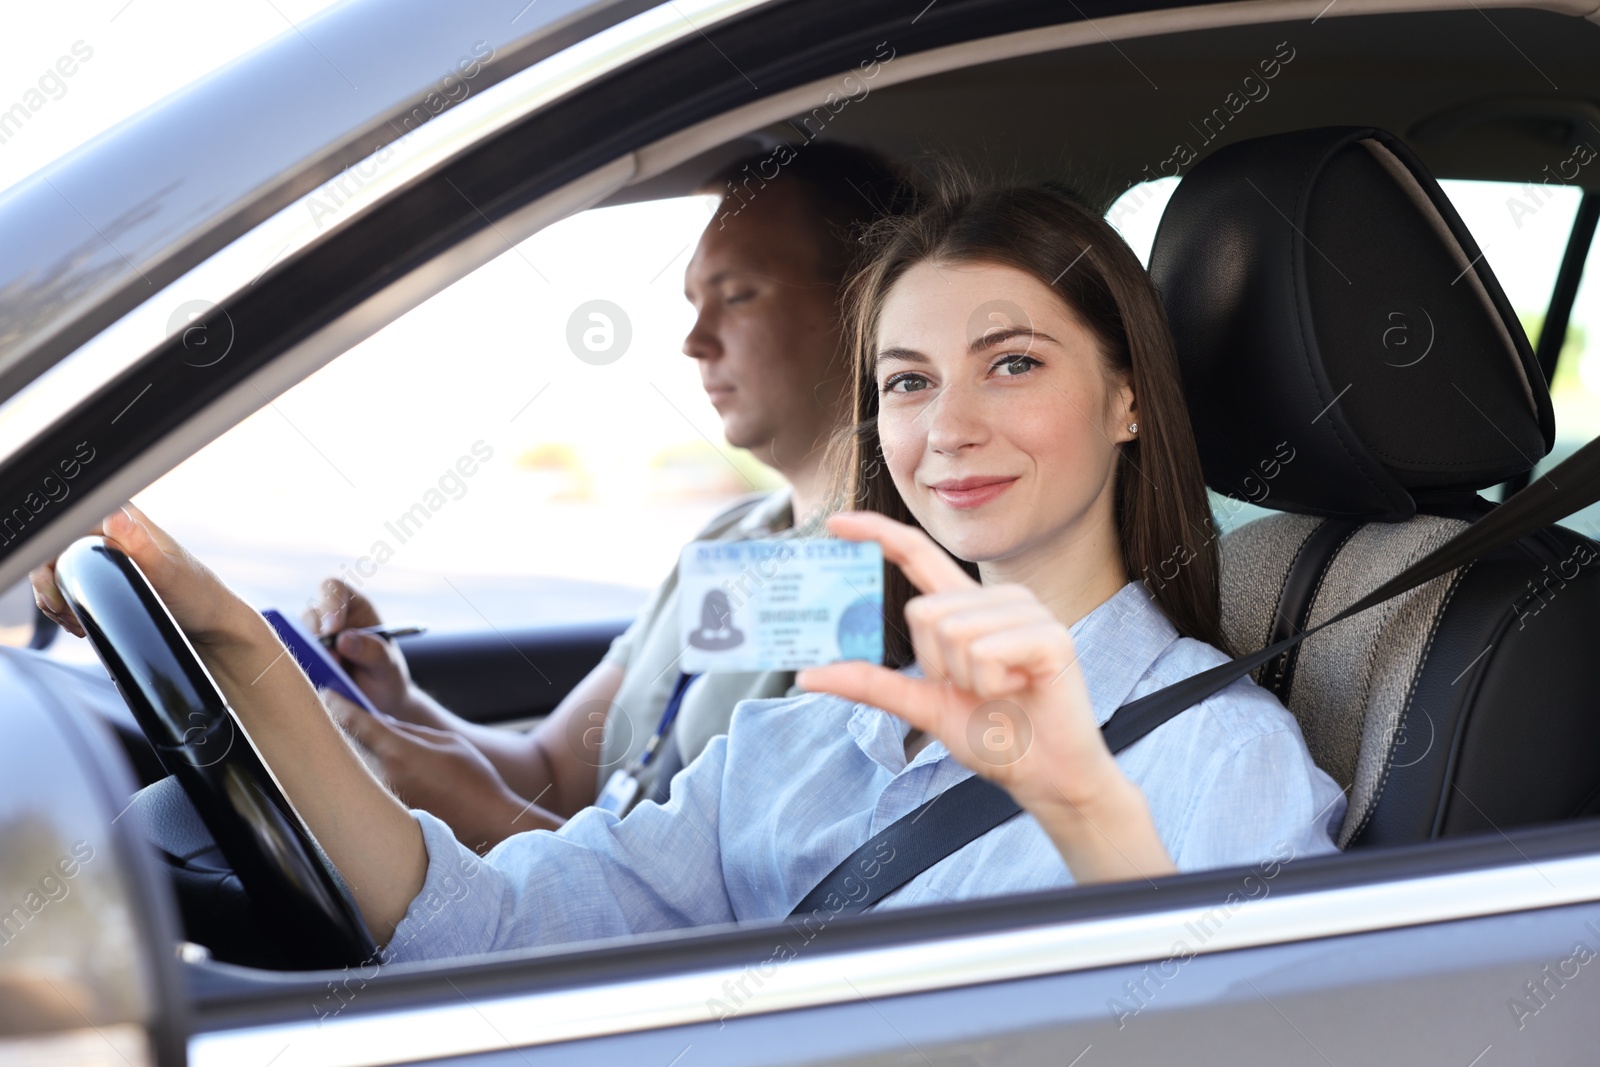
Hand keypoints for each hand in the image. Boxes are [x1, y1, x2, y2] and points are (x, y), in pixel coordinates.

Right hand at [30, 502, 254, 648]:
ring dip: (58, 601)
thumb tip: (115, 517)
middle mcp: (112, 531)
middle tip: (66, 614)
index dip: (49, 562)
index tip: (58, 595)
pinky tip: (82, 622)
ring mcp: (107, 554)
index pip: (63, 530)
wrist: (209, 624)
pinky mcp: (106, 576)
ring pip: (58, 573)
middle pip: (54, 552)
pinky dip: (68, 607)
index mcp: (124, 517)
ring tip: (77, 622)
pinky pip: (70, 587)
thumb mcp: (167, 573)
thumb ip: (140, 546)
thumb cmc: (196, 596)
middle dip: (50, 587)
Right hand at [304, 579, 418, 719]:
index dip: (329, 604)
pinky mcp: (303, 661)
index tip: (333, 629)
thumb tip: (343, 639)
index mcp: (354, 606)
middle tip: (330, 659)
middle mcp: (329, 619)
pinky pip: (291, 660)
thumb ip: (373, 651)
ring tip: (326, 674)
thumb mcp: (389, 665)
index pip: (334, 588)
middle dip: (315, 636)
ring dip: (306, 655)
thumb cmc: (387, 676)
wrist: (380, 703)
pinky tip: (314, 682)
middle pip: (309, 615)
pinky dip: (298, 670)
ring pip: (295, 637)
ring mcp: (313, 641)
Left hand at [322, 690, 561, 852]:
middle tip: (330, 715)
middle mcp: (383, 777)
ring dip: (347, 755)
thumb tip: (378, 722)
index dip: (337, 704)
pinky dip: (358, 778)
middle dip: (336, 729)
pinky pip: (362, 790)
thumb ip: (408, 730)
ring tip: (344, 743)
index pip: (355, 722)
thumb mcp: (447, 741)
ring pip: (352, 769)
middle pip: (345, 746)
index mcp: (399, 751)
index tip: (326, 694)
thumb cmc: (473, 779)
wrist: (485, 823)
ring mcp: (380, 801)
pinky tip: (364, 774)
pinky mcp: (383, 817)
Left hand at [796, 511, 1174, 883]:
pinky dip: (991, 684)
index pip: (917, 555)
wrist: (1044, 776)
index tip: (835, 523)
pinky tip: (1020, 690)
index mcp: (966, 609)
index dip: (877, 535)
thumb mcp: (921, 706)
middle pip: (923, 611)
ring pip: (953, 632)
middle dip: (934, 665)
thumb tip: (808, 674)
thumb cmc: (994, 737)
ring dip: (965, 680)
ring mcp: (1027, 612)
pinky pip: (986, 651)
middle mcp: (997, 600)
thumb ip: (870, 684)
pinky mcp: (1050, 636)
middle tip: (971, 688)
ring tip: (1001, 691)